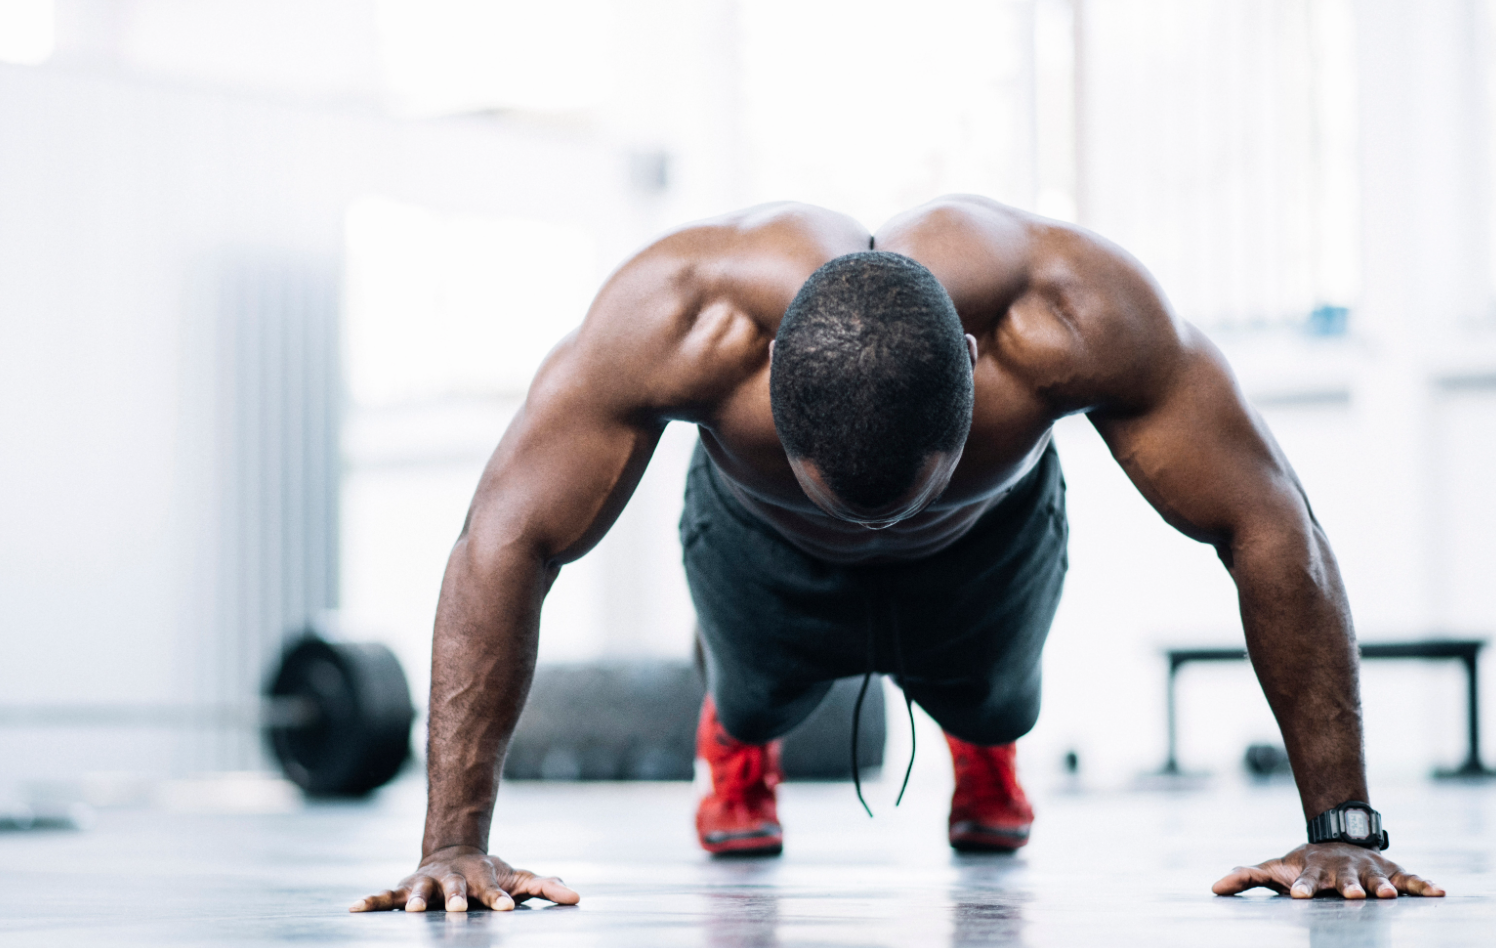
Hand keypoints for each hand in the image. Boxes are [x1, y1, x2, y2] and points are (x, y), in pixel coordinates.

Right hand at [350, 845, 579, 911]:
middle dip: (456, 898)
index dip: (500, 899)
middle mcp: (452, 879)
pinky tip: (353, 909)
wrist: (454, 851)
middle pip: (455, 888)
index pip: (493, 890)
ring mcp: (426, 883)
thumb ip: (546, 887)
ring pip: (419, 889)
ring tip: (414, 909)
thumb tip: (577, 898)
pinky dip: (370, 901)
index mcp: (480, 877)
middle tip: (460, 910)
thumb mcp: (519, 878)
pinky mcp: (404, 889)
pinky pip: (385, 897)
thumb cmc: (490, 873)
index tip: (507, 910)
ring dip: (415, 899)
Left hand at [1212, 843, 1444, 898]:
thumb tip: (1214, 889)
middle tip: (1350, 896)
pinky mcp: (1391, 873)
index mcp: (1312, 872)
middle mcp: (1341, 871)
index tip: (1296, 896)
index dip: (1300, 888)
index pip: (1304, 881)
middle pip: (1343, 880)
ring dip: (1382, 887)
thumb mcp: (1274, 869)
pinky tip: (1439, 892)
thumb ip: (1246, 878)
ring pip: (1376, 879)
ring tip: (1389, 896)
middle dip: (1346, 887)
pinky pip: (1410, 879)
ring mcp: (1367, 870)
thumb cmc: (1302, 865)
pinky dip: (1424, 885)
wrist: (1336, 840)